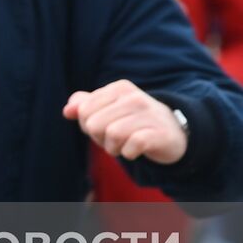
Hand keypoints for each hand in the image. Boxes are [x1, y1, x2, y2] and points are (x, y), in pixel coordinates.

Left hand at [63, 79, 186, 164]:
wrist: (175, 133)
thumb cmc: (135, 122)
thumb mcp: (111, 109)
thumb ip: (86, 105)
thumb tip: (67, 111)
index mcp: (119, 88)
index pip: (84, 110)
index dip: (88, 126)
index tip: (105, 128)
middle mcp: (133, 97)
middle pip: (95, 124)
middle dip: (99, 139)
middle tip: (114, 140)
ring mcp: (148, 114)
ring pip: (112, 135)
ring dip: (113, 148)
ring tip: (124, 146)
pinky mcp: (158, 134)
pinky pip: (131, 146)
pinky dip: (128, 154)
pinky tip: (135, 150)